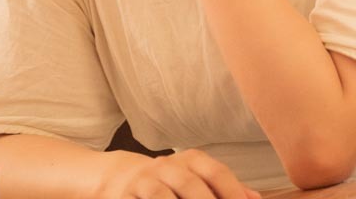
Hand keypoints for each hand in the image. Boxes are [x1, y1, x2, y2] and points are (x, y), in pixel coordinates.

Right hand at [113, 149, 261, 198]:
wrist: (122, 178)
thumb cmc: (171, 183)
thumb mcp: (198, 178)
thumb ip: (225, 189)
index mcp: (192, 160)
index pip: (217, 173)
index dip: (233, 192)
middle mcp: (168, 165)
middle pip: (190, 184)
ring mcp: (144, 180)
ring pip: (162, 196)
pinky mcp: (124, 196)